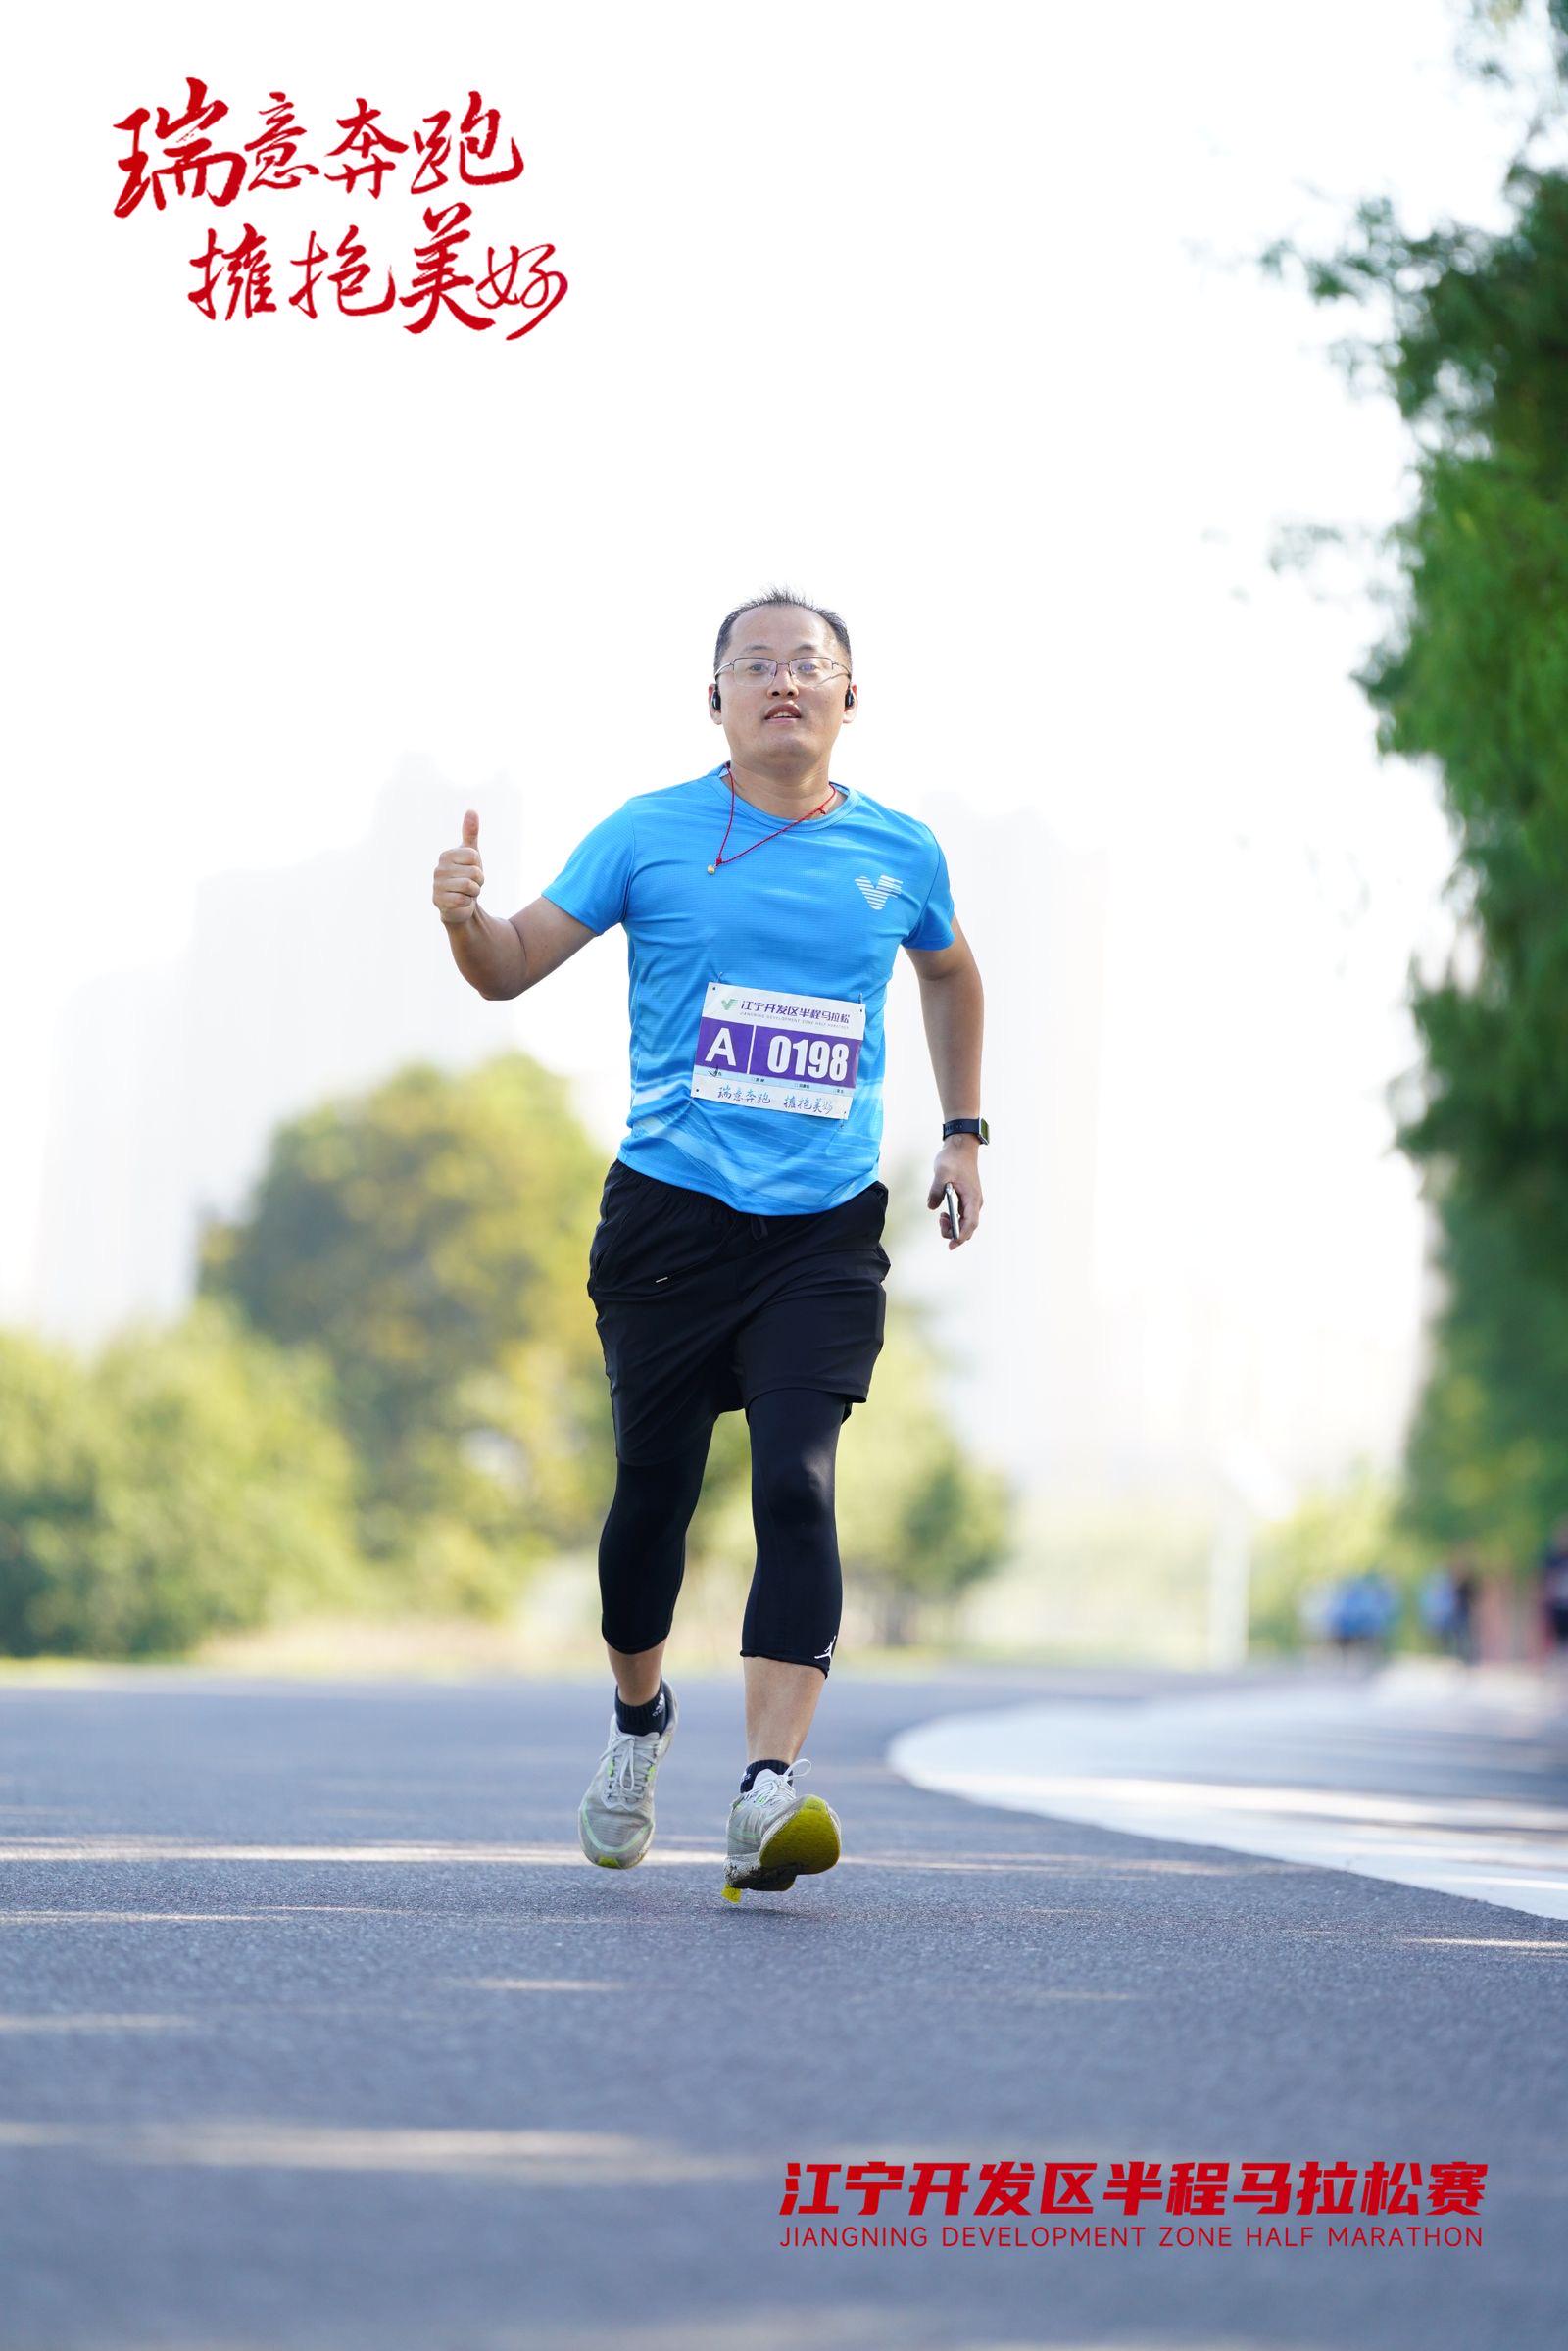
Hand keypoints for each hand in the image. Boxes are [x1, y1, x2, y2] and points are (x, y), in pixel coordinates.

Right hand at [433, 809, 483, 926]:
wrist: (459, 904)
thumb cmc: (465, 875)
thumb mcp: (471, 854)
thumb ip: (470, 833)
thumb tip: (471, 810)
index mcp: (446, 855)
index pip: (474, 856)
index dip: (479, 866)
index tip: (472, 870)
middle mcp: (439, 868)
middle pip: (474, 872)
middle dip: (479, 881)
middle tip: (470, 884)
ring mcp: (437, 885)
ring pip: (470, 886)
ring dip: (474, 892)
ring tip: (466, 892)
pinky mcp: (439, 901)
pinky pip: (463, 900)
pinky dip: (467, 902)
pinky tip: (461, 901)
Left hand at [928, 1141, 981, 1248]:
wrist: (961, 1145)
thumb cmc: (954, 1158)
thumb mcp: (941, 1173)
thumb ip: (936, 1191)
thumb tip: (931, 1207)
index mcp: (972, 1197)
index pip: (970, 1223)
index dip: (961, 1236)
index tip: (951, 1244)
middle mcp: (975, 1201)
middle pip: (968, 1226)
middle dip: (954, 1232)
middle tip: (939, 1224)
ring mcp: (971, 1200)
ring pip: (965, 1221)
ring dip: (952, 1225)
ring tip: (940, 1218)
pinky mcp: (966, 1197)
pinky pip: (962, 1215)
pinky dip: (953, 1219)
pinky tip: (942, 1214)